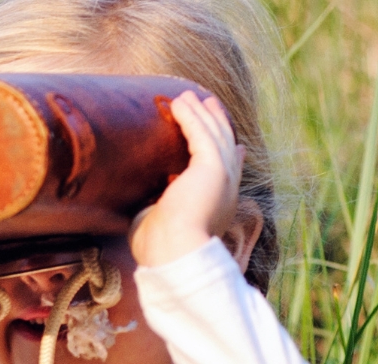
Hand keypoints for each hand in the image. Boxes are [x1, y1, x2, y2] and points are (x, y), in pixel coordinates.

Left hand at [131, 91, 241, 267]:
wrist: (175, 253)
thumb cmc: (161, 251)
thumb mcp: (160, 227)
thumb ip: (156, 214)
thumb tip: (143, 209)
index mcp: (219, 207)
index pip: (229, 174)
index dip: (231, 156)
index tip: (234, 146)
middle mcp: (226, 190)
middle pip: (226, 147)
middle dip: (217, 123)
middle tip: (209, 104)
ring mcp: (222, 177)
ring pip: (215, 136)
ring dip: (201, 114)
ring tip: (188, 96)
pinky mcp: (212, 168)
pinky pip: (203, 134)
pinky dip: (192, 116)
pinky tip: (180, 103)